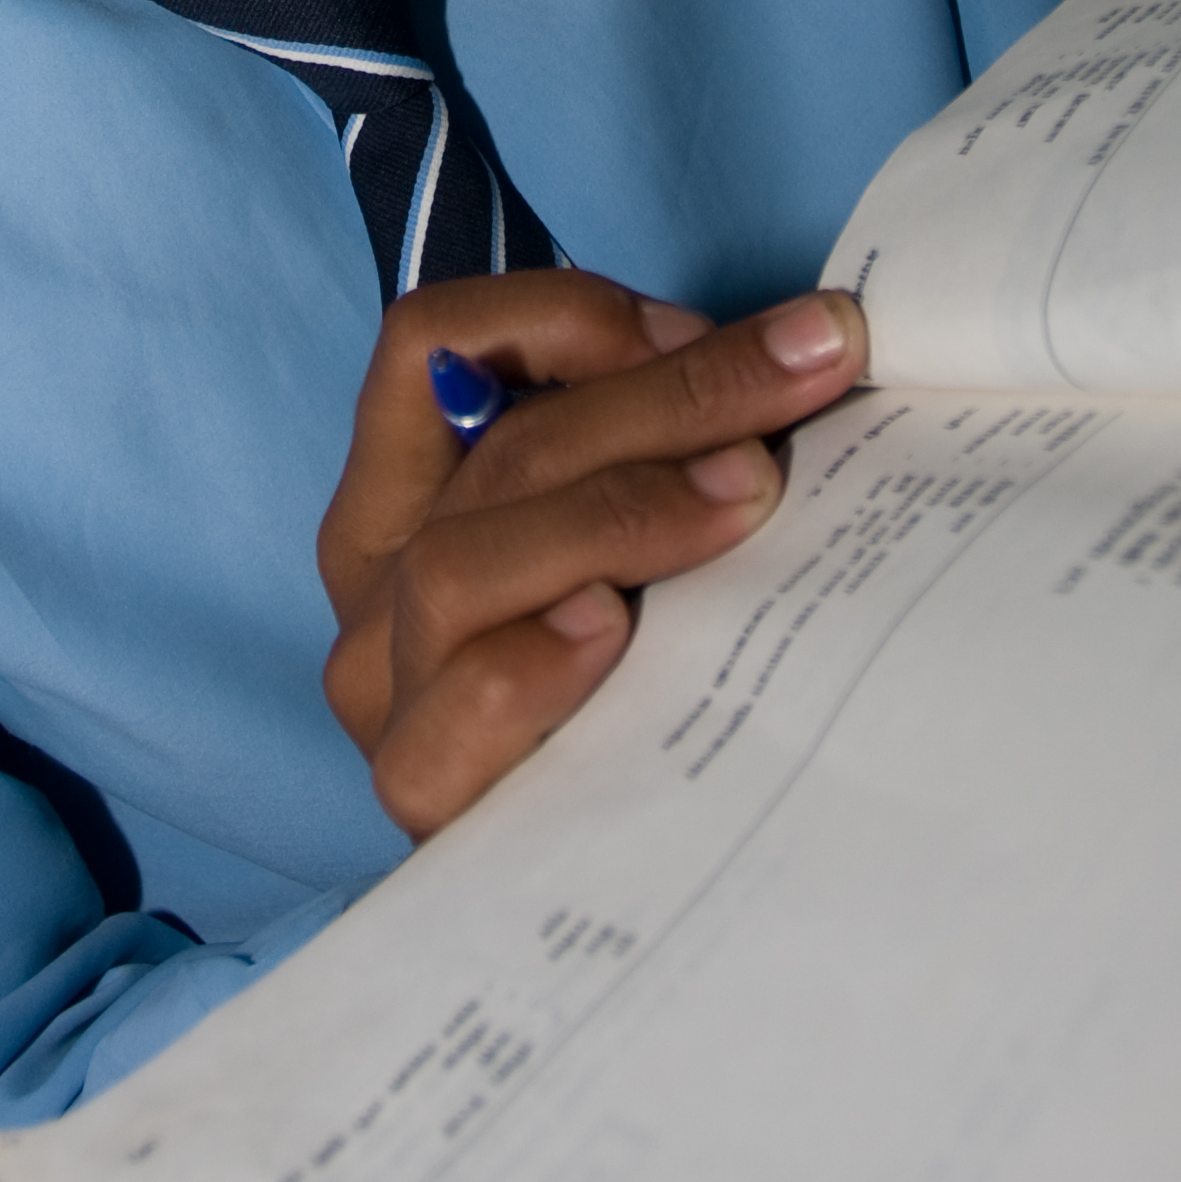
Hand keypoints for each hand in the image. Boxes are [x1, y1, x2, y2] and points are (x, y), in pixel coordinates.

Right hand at [318, 271, 865, 839]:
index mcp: (404, 483)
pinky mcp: (418, 788)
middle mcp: (374, 570)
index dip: (566, 315)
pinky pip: (451, 710)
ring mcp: (384, 682)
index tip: (702, 331)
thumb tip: (804, 348)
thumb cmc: (630, 660)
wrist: (612, 866)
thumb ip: (663, 438)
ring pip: (462, 562)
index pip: (428, 340)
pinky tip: (613, 633)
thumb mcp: (632, 521)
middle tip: (806, 376)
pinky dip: (530, 665)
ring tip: (745, 499)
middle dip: (670, 396)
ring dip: (618, 512)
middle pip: (497, 444)